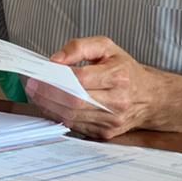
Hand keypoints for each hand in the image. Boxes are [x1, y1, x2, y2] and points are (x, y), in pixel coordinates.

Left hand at [24, 36, 181, 141]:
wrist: (150, 97)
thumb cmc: (125, 69)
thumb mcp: (106, 47)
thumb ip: (78, 47)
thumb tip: (54, 60)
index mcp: (119, 76)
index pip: (81, 79)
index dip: (56, 77)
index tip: (39, 73)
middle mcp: (117, 101)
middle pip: (74, 101)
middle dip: (47, 94)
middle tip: (31, 86)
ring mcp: (112, 120)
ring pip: (72, 116)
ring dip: (48, 106)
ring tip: (36, 94)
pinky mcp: (106, 133)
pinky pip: (75, 126)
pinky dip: (58, 115)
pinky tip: (49, 105)